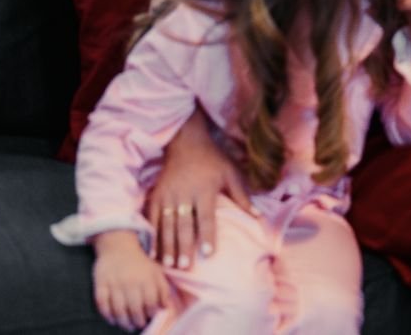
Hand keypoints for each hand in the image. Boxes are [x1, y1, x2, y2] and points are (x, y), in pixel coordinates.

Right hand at [93, 231, 171, 331]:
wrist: (118, 246)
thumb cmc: (140, 263)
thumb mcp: (156, 272)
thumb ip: (162, 289)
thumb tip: (165, 308)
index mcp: (146, 278)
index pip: (151, 302)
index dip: (151, 314)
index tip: (152, 319)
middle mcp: (130, 281)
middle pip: (134, 309)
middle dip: (138, 322)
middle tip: (139, 326)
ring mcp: (114, 283)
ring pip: (118, 309)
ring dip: (123, 322)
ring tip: (128, 326)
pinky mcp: (100, 284)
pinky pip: (102, 304)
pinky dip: (107, 315)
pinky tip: (113, 320)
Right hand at [144, 107, 253, 268]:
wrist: (186, 143)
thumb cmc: (213, 160)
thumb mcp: (231, 173)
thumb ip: (242, 196)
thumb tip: (258, 216)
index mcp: (205, 190)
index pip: (206, 217)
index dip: (208, 235)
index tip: (208, 253)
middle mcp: (185, 195)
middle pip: (184, 224)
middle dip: (184, 246)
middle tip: (185, 266)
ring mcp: (168, 196)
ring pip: (167, 225)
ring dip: (167, 246)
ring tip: (169, 265)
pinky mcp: (156, 196)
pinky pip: (152, 219)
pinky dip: (152, 237)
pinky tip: (153, 253)